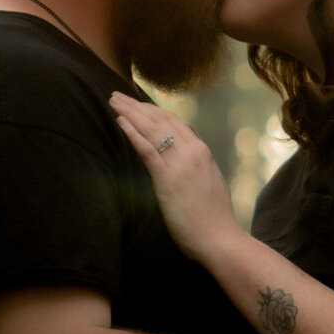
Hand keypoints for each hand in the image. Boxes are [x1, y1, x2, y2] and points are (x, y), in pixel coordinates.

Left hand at [110, 91, 238, 261]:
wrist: (219, 238)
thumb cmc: (214, 217)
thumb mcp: (209, 181)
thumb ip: (197, 164)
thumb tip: (184, 155)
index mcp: (202, 151)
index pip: (174, 120)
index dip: (153, 109)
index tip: (137, 103)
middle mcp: (192, 151)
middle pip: (160, 118)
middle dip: (137, 104)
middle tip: (118, 95)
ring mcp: (179, 163)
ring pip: (151, 128)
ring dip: (129, 111)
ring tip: (114, 101)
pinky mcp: (166, 178)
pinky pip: (146, 148)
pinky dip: (132, 132)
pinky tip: (120, 121)